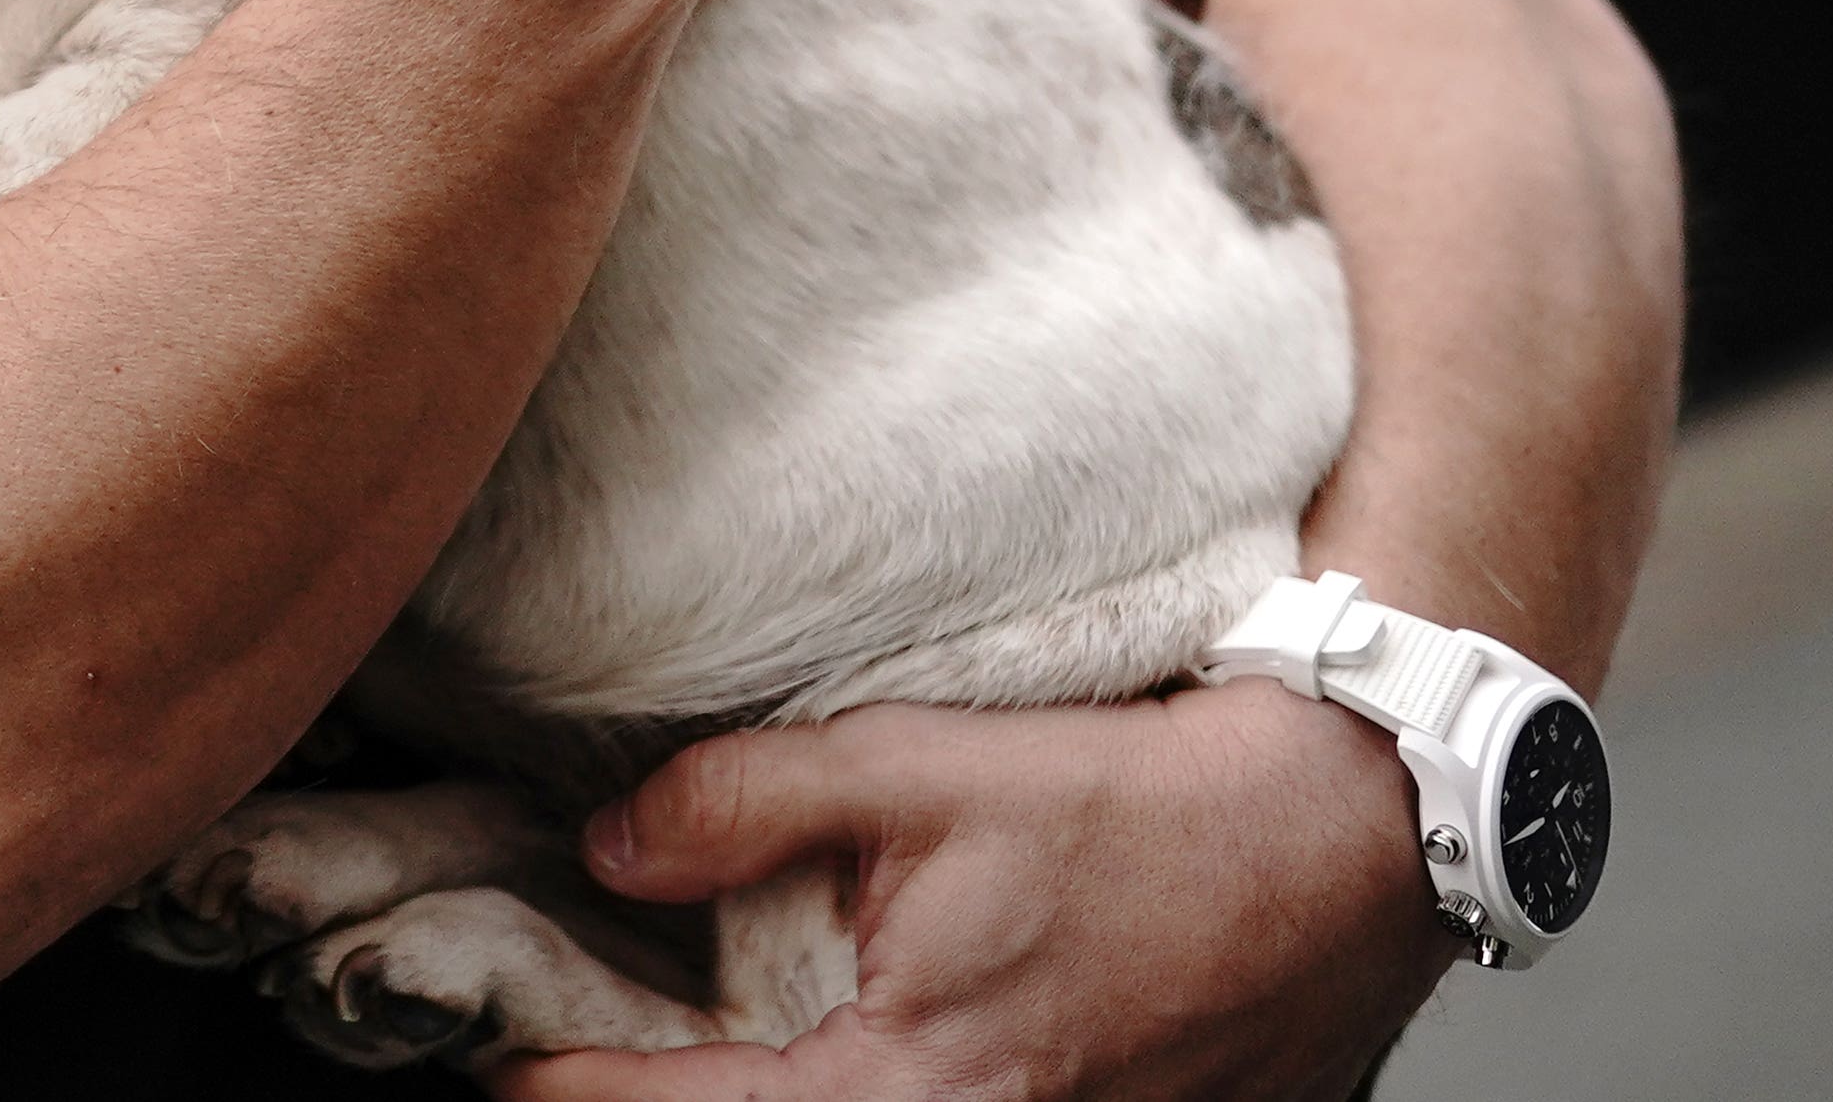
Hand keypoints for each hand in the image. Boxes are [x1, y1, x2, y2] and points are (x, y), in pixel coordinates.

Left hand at [499, 687, 1454, 1101]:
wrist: (1333, 844)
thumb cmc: (1133, 805)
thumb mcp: (911, 764)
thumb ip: (736, 803)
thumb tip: (606, 849)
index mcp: (918, 1088)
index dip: (567, 1091)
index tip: (499, 1063)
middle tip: (582, 1056)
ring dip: (768, 1095)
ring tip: (685, 1048)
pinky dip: (864, 1091)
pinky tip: (828, 1049)